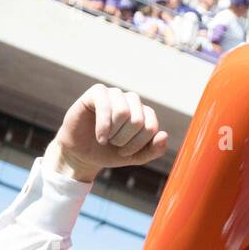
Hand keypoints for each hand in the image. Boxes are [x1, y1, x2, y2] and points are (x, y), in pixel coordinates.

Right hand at [45, 84, 168, 182]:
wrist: (84, 154)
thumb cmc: (111, 152)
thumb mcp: (137, 157)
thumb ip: (155, 149)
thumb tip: (164, 135)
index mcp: (144, 113)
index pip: (152, 126)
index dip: (139, 144)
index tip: (126, 152)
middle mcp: (131, 100)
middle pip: (138, 120)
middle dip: (126, 140)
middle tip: (115, 145)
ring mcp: (114, 94)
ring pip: (123, 112)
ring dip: (115, 133)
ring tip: (107, 139)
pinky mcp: (96, 93)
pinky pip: (105, 106)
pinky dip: (103, 127)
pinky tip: (100, 137)